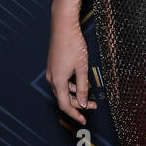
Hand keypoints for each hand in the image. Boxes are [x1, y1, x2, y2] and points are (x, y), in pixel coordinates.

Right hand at [46, 11, 96, 126]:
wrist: (63, 25)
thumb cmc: (73, 44)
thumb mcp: (82, 68)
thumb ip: (82, 86)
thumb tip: (82, 102)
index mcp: (58, 80)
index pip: (65, 105)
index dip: (75, 114)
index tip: (83, 119)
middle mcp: (52, 77)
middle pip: (64, 98)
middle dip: (78, 104)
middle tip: (93, 105)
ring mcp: (52, 71)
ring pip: (63, 90)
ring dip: (76, 94)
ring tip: (90, 95)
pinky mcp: (54, 65)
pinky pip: (62, 81)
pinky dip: (71, 85)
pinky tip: (82, 83)